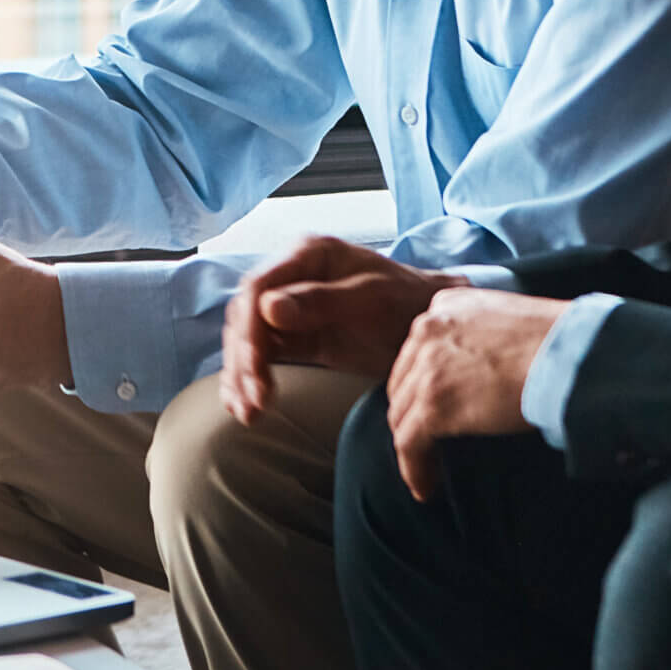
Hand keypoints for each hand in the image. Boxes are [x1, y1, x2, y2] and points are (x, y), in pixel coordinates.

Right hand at [221, 236, 469, 423]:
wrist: (429, 325)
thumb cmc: (407, 302)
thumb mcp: (371, 299)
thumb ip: (320, 301)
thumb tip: (267, 308)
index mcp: (308, 255)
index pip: (257, 287)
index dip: (250, 329)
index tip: (257, 367)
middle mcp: (291, 275)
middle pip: (245, 317)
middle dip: (244, 361)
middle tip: (256, 403)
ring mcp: (290, 307)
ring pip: (247, 340)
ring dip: (241, 377)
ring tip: (249, 415)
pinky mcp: (294, 337)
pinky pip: (261, 357)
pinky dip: (248, 381)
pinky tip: (243, 408)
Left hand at [386, 287, 567, 501]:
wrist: (568, 355)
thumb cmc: (557, 340)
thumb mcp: (507, 319)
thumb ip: (483, 337)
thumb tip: (484, 372)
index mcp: (446, 305)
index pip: (419, 350)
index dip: (421, 382)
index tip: (429, 405)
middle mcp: (427, 330)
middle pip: (404, 382)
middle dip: (410, 414)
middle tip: (424, 441)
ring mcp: (427, 368)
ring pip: (401, 416)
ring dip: (411, 446)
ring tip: (424, 469)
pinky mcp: (433, 405)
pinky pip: (409, 444)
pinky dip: (414, 469)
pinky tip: (424, 487)